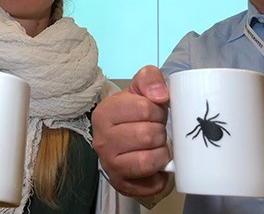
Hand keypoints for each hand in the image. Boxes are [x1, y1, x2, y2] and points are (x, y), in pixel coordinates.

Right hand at [91, 65, 170, 196]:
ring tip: (157, 147)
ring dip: (161, 154)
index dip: (158, 110)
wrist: (123, 141)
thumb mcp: (139, 89)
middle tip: (157, 131)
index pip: (143, 108)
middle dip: (160, 132)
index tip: (155, 113)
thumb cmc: (133, 114)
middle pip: (147, 135)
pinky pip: (151, 184)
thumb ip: (149, 78)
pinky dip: (160, 176)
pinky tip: (156, 166)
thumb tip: (160, 95)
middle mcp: (102, 141)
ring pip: (148, 160)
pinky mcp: (122, 184)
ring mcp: (110, 165)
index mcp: (104, 114)